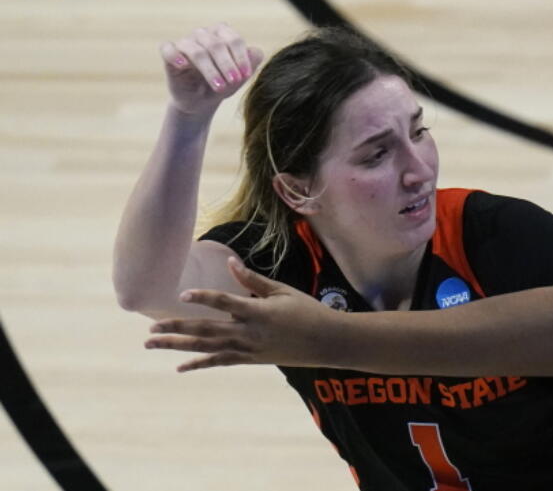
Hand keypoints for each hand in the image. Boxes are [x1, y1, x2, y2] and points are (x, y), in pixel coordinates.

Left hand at [145, 257, 337, 370]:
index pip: (225, 303)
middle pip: (205, 330)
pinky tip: (180, 366)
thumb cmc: (308, 311)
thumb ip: (253, 281)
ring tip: (152, 343)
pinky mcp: (249, 360)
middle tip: (150, 327)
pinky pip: (219, 362)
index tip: (182, 294)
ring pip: (205, 347)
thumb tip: (231, 262)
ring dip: (177, 346)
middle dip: (176, 328)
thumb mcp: (283, 291)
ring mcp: (247, 349)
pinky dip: (198, 364)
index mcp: (258, 311)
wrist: (326, 342)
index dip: (203, 297)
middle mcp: (248, 332)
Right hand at [161, 23, 263, 116]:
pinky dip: (174, 55)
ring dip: (210, 70)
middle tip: (234, 81)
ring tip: (220, 86)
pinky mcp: (169, 54)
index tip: (245, 75)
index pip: (234, 39)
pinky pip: (168, 48)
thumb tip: (255, 52)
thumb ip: (253, 61)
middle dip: (227, 65)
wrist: (202, 100)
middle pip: (216, 44)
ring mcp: (185, 42)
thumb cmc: (224, 82)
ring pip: (197, 50)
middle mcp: (204, 34)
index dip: (241, 57)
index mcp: (223, 33)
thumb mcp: (241, 75)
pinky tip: (182, 65)